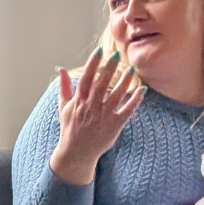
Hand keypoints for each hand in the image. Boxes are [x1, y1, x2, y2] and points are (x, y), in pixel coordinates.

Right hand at [49, 50, 145, 184]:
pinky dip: (134, 101)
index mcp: (78, 101)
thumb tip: (61, 69)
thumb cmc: (69, 129)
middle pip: (101, 84)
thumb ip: (63, 87)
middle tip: (118, 55)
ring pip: (115, 96)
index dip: (92, 64)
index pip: (85, 78)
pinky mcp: (114, 126)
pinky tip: (141, 90)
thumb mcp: (63, 107)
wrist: (76, 153)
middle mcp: (91, 107)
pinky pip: (126, 111)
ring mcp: (103, 117)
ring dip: (124, 82)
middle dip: (109, 69)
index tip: (99, 51)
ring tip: (132, 69)